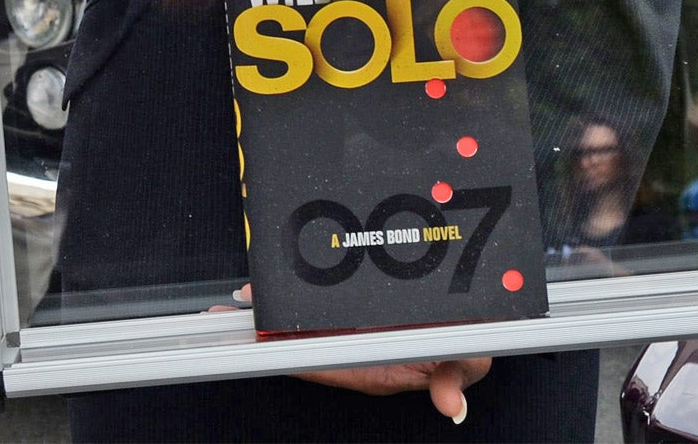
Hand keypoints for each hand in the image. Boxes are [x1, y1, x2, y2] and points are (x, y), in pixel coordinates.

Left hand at [210, 286, 490, 423]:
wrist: (470, 328)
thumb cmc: (465, 347)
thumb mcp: (466, 361)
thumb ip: (453, 377)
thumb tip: (451, 405)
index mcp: (380, 368)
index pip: (326, 366)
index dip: (292, 357)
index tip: (260, 345)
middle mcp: (361, 354)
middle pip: (304, 345)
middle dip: (265, 332)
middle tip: (227, 316)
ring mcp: (356, 336)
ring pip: (305, 328)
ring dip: (275, 315)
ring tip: (240, 300)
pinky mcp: (355, 319)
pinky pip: (318, 312)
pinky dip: (293, 304)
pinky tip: (271, 291)